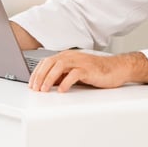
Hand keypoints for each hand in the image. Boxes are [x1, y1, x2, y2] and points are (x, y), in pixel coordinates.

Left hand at [29, 50, 147, 92]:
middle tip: (35, 89)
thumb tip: (46, 84)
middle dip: (39, 76)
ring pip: (59, 66)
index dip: (36, 73)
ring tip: (44, 90)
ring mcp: (81, 61)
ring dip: (49, 78)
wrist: (116, 68)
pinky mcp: (89, 69)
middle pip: (50, 63)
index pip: (46, 62)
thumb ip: (62, 76)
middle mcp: (72, 56)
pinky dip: (66, 82)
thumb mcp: (75, 73)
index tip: (31, 85)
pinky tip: (62, 90)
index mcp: (67, 56)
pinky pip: (75, 74)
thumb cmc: (96, 72)